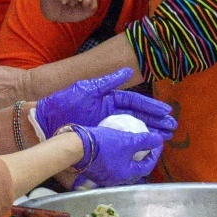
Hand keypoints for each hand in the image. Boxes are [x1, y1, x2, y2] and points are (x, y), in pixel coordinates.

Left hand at [34, 68, 175, 140]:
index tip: (166, 111)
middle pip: (139, 117)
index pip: (135, 102)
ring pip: (134, 129)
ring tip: (166, 136)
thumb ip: (108, 81)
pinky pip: (123, 140)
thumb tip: (128, 71)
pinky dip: (136, 142)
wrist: (44, 121)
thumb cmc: (62, 103)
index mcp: (109, 99)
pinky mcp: (102, 138)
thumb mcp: (86, 89)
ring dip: (151, 132)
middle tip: (172, 128)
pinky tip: (147, 145)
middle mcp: (110, 113)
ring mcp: (107, 126)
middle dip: (156, 121)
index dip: (151, 107)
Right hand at [71, 125, 163, 187]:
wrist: (75, 147)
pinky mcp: (96, 172)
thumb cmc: (104, 145)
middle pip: (136, 170)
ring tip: (132, 147)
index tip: (156, 142)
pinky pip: (112, 167)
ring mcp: (105, 178)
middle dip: (143, 158)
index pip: (148, 166)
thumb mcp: (127, 141)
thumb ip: (145, 141)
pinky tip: (116, 150)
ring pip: (123, 169)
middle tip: (146, 146)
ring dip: (130, 159)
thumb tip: (159, 139)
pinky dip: (118, 159)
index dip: (155, 153)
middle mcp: (118, 180)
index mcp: (128, 175)